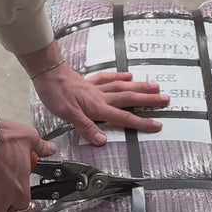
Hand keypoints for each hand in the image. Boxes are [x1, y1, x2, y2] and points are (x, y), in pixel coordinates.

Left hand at [23, 41, 169, 144]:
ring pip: (123, 87)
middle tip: (166, 100)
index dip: (141, 123)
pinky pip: (108, 78)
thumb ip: (87, 127)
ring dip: (140, 87)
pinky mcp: (90, 81)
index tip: (157, 125)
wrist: (46, 70)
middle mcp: (101, 96)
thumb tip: (102, 140)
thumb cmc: (55, 92)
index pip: (123, 117)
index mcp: (97, 107)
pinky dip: (120, 76)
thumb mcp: (68, 115)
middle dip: (149, 100)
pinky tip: (129, 75)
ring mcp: (97, 87)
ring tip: (155, 87)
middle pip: (129, 98)